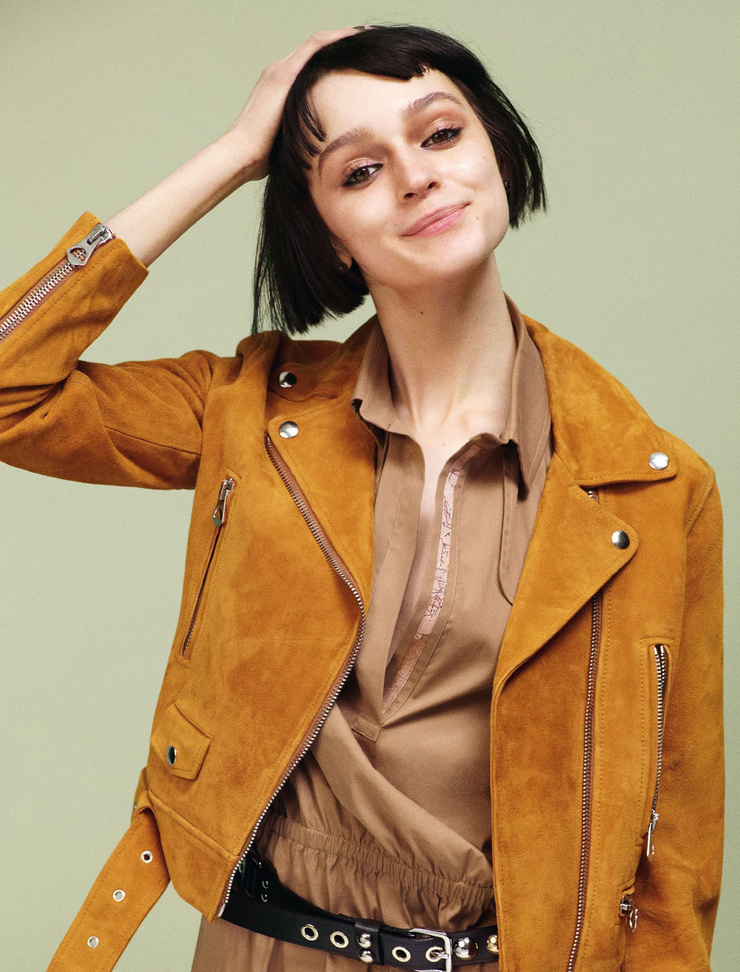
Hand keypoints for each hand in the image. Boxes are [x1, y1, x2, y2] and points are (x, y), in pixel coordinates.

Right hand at [222, 27, 364, 180]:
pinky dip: (334, 38)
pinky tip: (354, 35)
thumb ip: (305, 133)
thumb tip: (324, 149)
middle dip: (341, 43)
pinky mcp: (283, 74)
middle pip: (315, 50)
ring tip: (365, 34)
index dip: (333, 58)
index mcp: (281, 87)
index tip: (357, 59)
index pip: (311, 65)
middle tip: (366, 40)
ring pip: (316, 43)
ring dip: (341, 36)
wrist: (242, 154)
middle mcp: (279, 72)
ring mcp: (280, 70)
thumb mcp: (291, 140)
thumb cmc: (264, 157)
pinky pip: (314, 47)